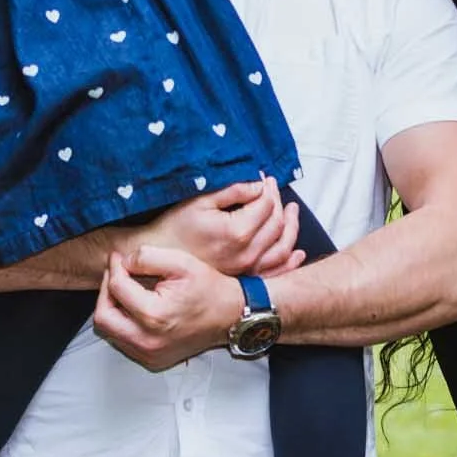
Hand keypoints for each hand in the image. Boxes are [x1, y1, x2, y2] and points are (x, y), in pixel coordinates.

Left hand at [93, 245, 245, 370]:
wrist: (231, 316)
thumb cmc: (209, 289)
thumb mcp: (182, 262)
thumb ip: (147, 257)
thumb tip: (122, 262)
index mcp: (154, 316)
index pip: (117, 288)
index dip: (114, 268)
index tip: (119, 258)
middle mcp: (148, 341)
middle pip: (103, 317)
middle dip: (105, 292)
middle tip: (116, 275)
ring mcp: (149, 354)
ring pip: (109, 332)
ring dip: (112, 308)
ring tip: (126, 289)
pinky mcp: (151, 360)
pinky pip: (123, 341)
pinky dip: (123, 323)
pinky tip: (135, 307)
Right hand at [141, 175, 303, 276]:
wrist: (159, 257)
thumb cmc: (175, 226)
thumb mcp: (201, 200)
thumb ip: (234, 190)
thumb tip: (258, 183)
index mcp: (237, 232)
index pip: (266, 204)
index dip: (268, 188)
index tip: (265, 178)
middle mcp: (247, 253)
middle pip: (277, 224)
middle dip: (278, 203)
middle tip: (273, 190)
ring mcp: (247, 269)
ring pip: (282, 248)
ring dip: (291, 228)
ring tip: (291, 212)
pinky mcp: (244, 278)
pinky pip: (275, 271)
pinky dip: (289, 260)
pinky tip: (297, 252)